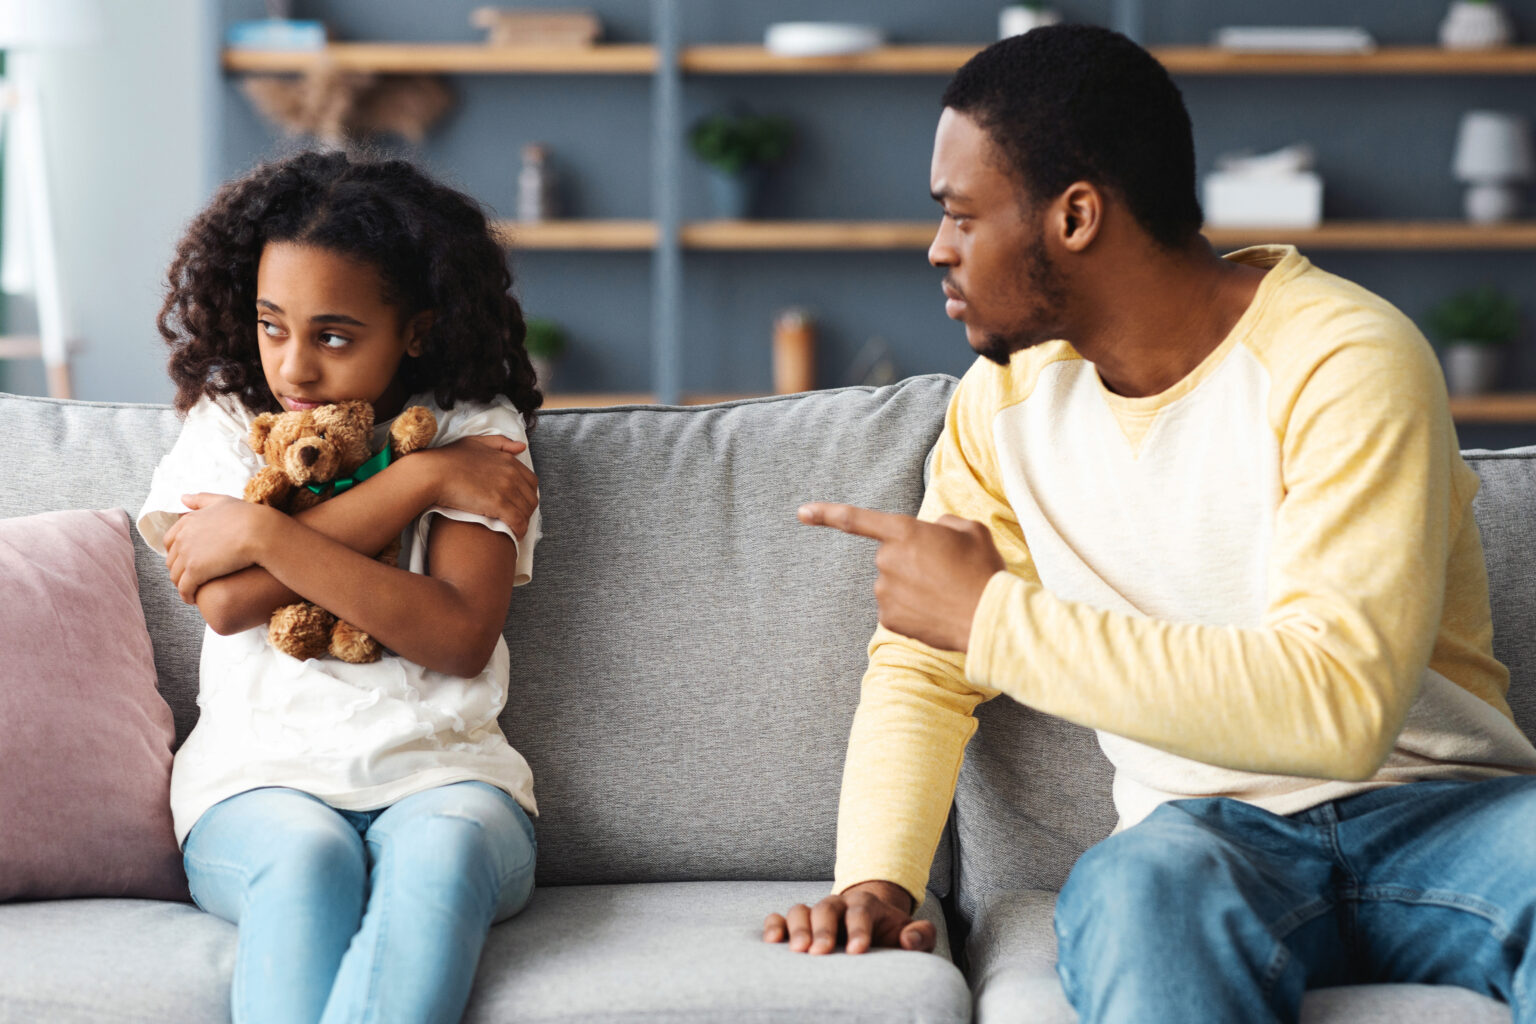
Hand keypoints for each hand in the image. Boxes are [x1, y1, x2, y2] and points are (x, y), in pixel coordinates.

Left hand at [162, 493, 276, 603]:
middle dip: (178, 570)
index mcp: (187, 522)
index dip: (176, 553)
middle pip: (171, 560)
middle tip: (190, 578)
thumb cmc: (246, 515)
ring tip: (192, 591)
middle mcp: (182, 538)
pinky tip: (193, 599)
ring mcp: (187, 555)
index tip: (186, 560)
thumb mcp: (222, 501)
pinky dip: (186, 596)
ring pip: (176, 576)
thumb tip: (182, 498)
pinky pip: (185, 589)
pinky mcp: (196, 572)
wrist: (259, 531)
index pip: (169, 541)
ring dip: (182, 585)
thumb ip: (201, 500)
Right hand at [424, 436, 538, 538]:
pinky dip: (519, 530)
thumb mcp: (476, 442)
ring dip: (523, 521)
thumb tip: (521, 447)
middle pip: (531, 498)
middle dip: (526, 510)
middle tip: (516, 518)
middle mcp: (511, 474)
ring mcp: (506, 489)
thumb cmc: (449, 458)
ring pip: (526, 511)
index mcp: (508, 460)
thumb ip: (500, 443)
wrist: (433, 473)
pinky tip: (514, 535)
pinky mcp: (498, 505)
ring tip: (513, 527)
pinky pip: (518, 521)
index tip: (518, 502)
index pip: (531, 481)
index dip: (527, 494)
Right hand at [763, 880, 935, 954]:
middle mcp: (838, 905)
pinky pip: (781, 917)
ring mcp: (816, 912)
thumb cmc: (889, 933)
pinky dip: (774, 925)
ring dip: (797, 928)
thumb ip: (919, 935)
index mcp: (866, 905)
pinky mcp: (799, 923)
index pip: (861, 912)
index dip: (859, 929)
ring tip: (797, 951)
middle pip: (827, 908)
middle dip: (824, 929)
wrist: (871, 923)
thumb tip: (910, 940)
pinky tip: (772, 941)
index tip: (857, 951)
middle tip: (821, 952)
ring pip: (801, 910)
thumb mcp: (911, 932)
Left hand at [798, 503, 1003, 651]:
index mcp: (904, 532)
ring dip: (914, 586)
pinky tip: (936, 612)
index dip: (826, 513)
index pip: (856, 519)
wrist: (988, 618)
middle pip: (890, 556)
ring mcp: (884, 592)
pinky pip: (896, 608)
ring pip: (893, 584)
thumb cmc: (983, 570)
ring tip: (946, 593)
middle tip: (946, 571)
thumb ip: (943, 524)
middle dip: (911, 561)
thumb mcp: (971, 530)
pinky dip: (913, 610)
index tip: (801, 512)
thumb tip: (933, 532)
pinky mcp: (888, 619)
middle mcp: (886, 561)